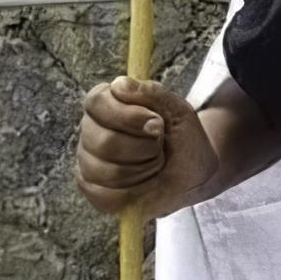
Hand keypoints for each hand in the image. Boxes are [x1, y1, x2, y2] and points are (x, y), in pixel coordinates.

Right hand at [75, 75, 217, 218]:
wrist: (193, 171)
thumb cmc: (181, 136)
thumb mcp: (177, 109)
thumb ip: (152, 93)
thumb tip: (119, 85)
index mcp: (105, 104)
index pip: (97, 102)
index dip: (129, 115)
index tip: (157, 123)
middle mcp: (90, 130)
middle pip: (104, 141)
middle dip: (144, 147)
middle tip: (160, 146)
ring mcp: (87, 161)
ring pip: (107, 171)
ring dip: (143, 169)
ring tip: (155, 163)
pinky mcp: (92, 189)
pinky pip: (106, 195)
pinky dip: (135, 190)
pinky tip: (145, 182)